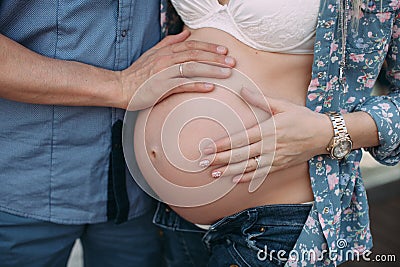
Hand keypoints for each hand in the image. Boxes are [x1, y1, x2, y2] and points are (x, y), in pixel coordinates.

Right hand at [116, 30, 235, 109]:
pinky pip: (182, 85)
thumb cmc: (138, 73)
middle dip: (216, 58)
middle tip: (232, 62)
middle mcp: (167, 60)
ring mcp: (165, 74)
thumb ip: (170, 42)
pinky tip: (210, 87)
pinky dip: (197, 85)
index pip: (192, 46)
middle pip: (196, 55)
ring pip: (192, 68)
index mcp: (166, 52)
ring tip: (227, 73)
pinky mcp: (162, 88)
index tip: (224, 50)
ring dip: (212, 70)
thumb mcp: (152, 53)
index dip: (209, 47)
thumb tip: (186, 33)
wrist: (120, 87)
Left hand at [200, 87, 331, 182]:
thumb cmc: (303, 118)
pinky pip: (261, 174)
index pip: (240, 139)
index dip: (223, 145)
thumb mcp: (283, 106)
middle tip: (203, 163)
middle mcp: (269, 147)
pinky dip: (247, 178)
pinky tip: (235, 181)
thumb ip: (261, 100)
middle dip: (220, 159)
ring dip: (230, 171)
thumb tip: (242, 90)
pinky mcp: (279, 166)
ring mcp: (274, 158)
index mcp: (268, 130)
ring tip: (214, 174)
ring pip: (248, 167)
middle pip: (240, 155)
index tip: (208, 148)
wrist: (324, 135)